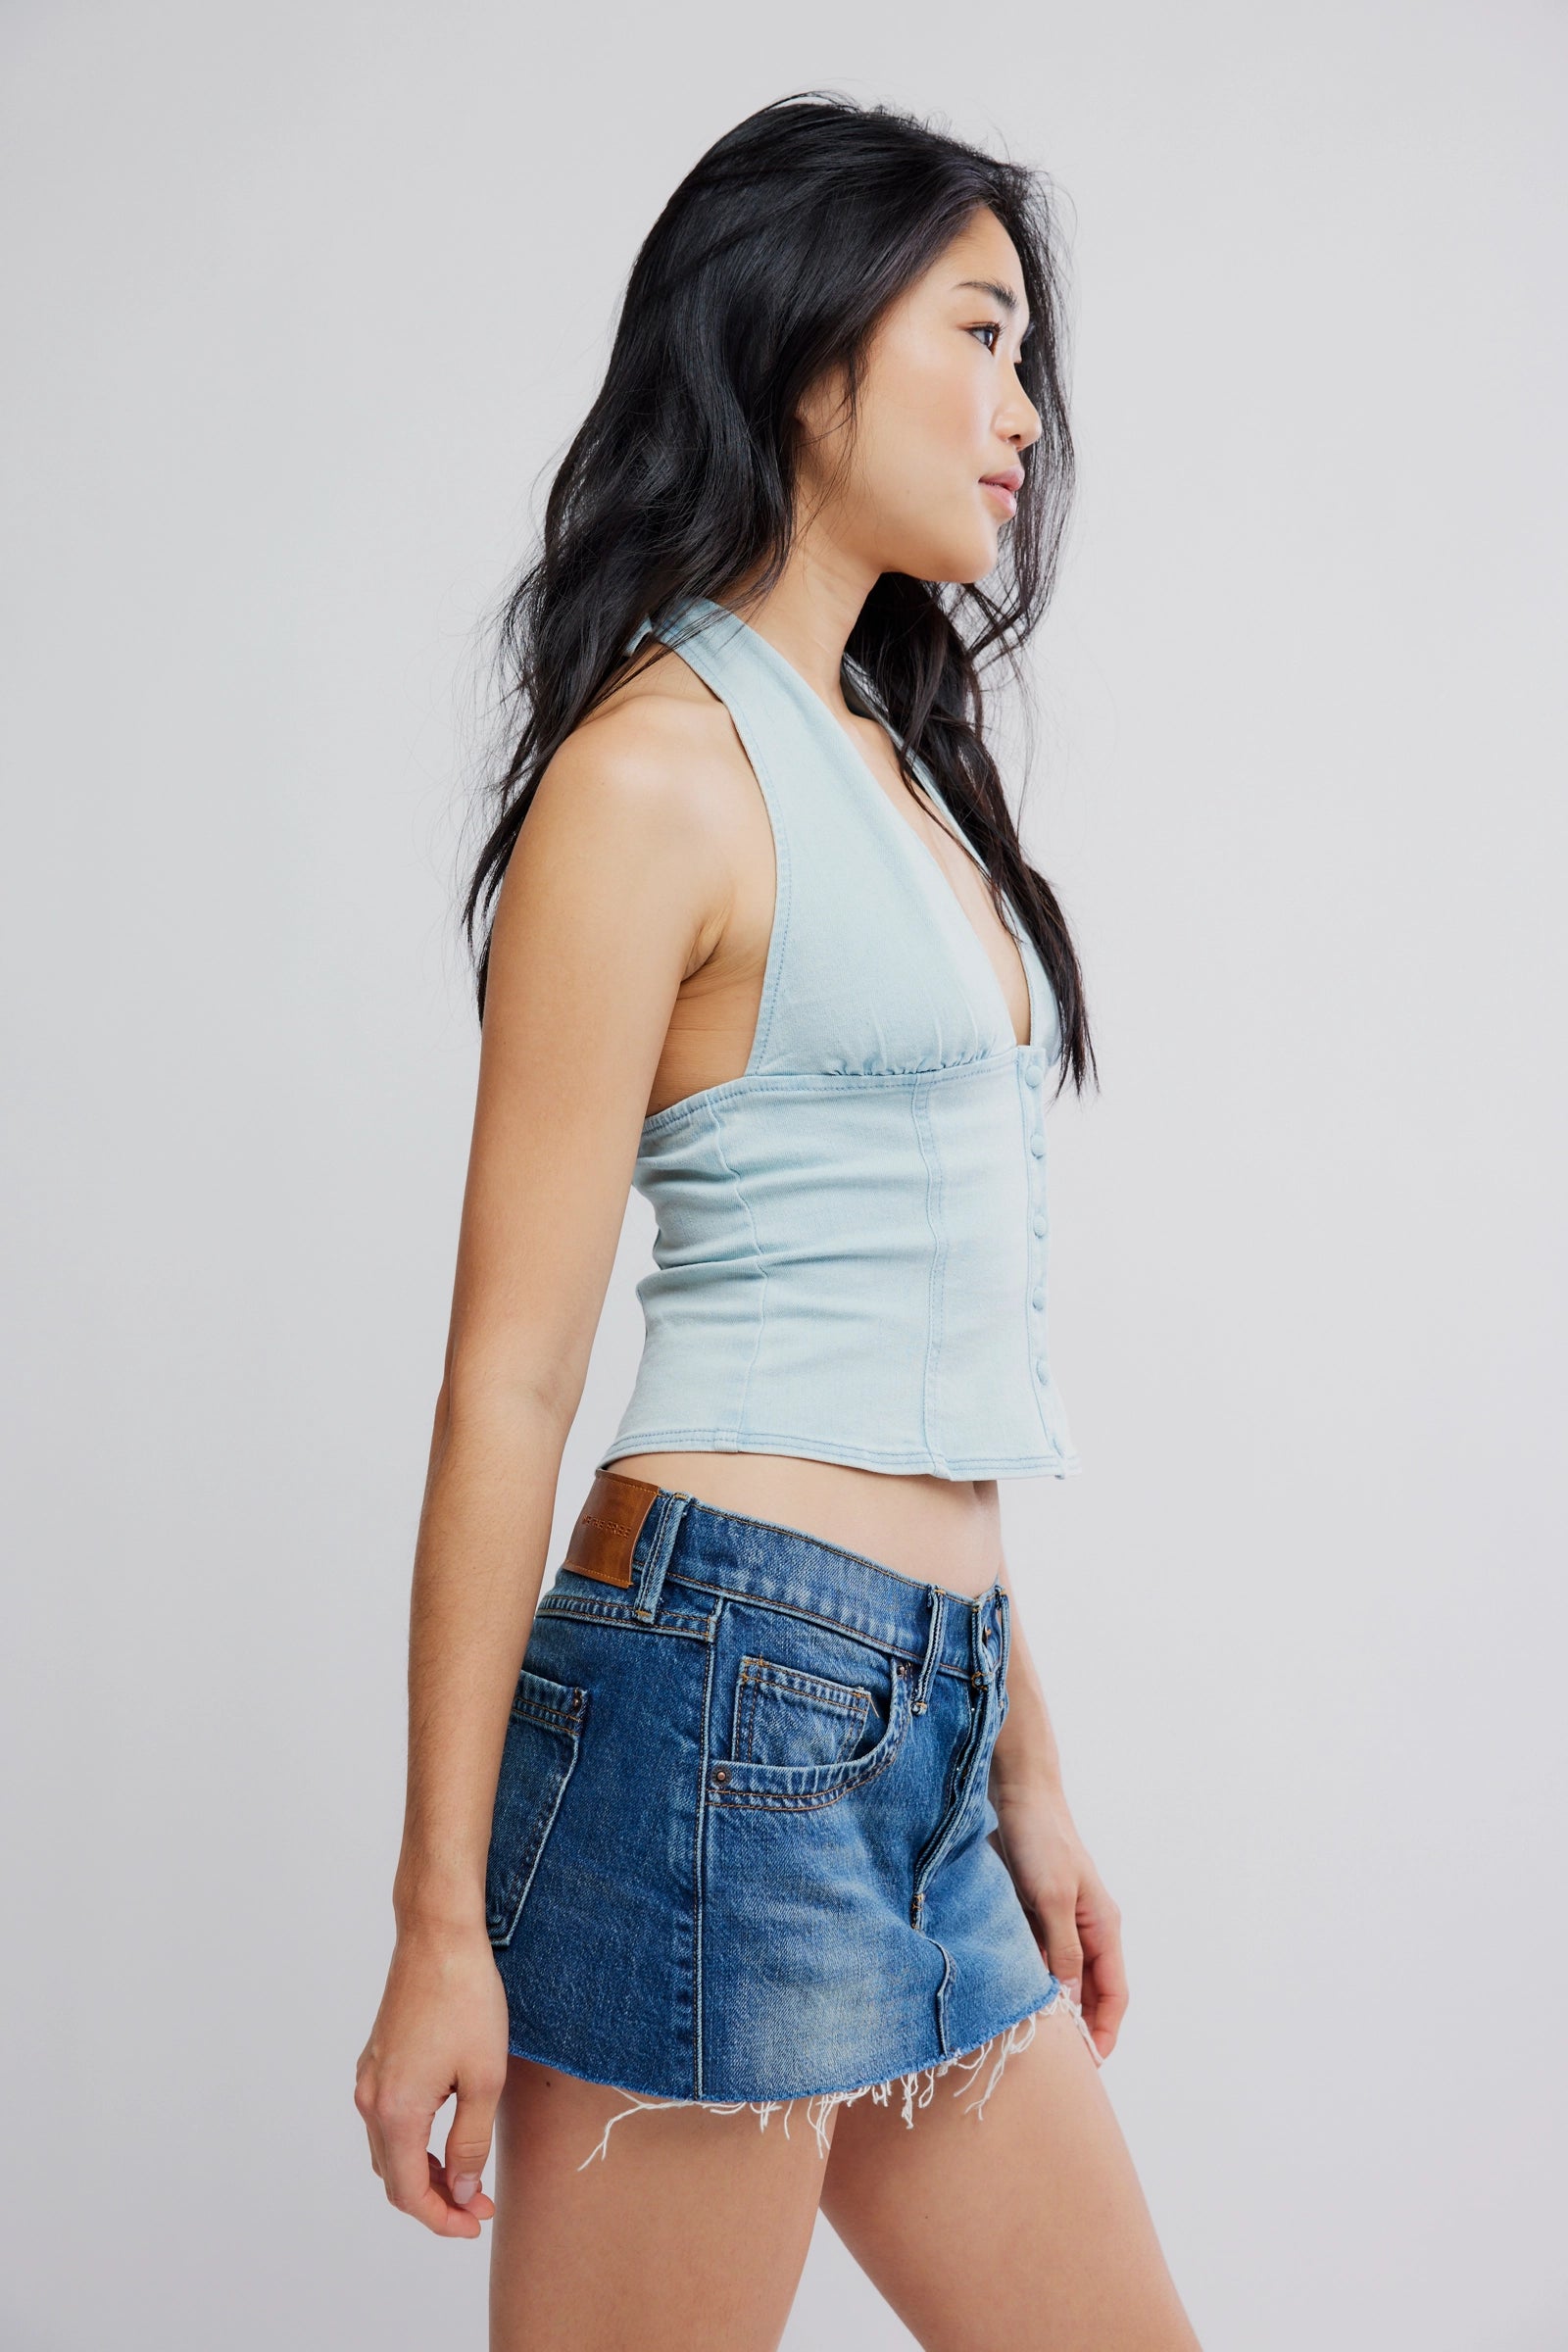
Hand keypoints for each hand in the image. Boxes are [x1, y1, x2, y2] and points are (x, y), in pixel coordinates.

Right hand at [354, 1920, 509, 2235]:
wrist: (439, 1936)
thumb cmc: (467, 2000)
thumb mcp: (484, 2079)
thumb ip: (471, 2143)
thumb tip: (462, 2189)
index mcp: (394, 2111)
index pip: (409, 2193)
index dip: (442, 2218)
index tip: (477, 2223)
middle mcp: (370, 2099)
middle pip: (394, 2176)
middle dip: (437, 2199)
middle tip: (481, 2204)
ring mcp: (369, 2077)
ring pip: (389, 2149)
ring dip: (425, 2171)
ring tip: (469, 2175)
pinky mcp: (377, 2058)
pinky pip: (387, 2119)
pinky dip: (413, 2141)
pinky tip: (446, 2137)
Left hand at [989, 1782, 1126, 2061]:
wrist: (1018, 1793)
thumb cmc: (1040, 1840)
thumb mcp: (1052, 1900)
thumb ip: (1063, 1951)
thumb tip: (1068, 2002)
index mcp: (1104, 1926)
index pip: (1114, 1993)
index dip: (1104, 2030)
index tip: (1088, 2065)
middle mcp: (1087, 1927)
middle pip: (1090, 1990)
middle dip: (1078, 2025)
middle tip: (1056, 2062)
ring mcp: (1061, 1920)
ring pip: (1063, 1975)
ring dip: (1052, 2002)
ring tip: (1033, 2037)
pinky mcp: (1034, 1911)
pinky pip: (1039, 1956)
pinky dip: (1031, 1978)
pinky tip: (1012, 1994)